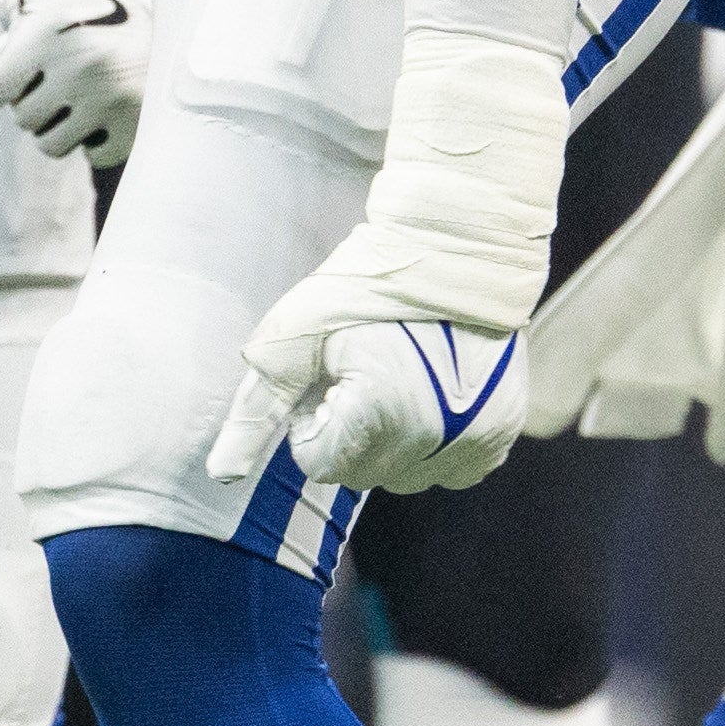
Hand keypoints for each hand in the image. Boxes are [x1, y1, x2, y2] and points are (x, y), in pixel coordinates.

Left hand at [0, 0, 147, 164]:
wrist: (173, 10)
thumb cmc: (89, 2)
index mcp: (52, 30)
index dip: (6, 78)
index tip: (25, 65)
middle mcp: (82, 67)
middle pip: (23, 118)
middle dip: (35, 99)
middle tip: (63, 73)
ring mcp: (115, 102)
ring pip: (52, 145)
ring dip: (59, 124)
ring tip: (82, 94)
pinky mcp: (139, 129)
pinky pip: (93, 156)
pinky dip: (97, 137)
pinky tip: (111, 106)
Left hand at [206, 223, 530, 494]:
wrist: (450, 247)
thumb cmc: (362, 286)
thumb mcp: (294, 339)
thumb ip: (256, 412)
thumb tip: (222, 475)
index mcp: (378, 411)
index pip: (319, 465)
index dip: (312, 420)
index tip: (327, 377)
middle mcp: (433, 432)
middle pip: (361, 476)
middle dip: (348, 435)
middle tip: (358, 375)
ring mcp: (476, 435)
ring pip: (405, 478)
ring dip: (390, 445)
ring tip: (395, 381)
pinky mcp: (502, 429)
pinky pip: (453, 470)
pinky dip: (436, 446)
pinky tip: (431, 397)